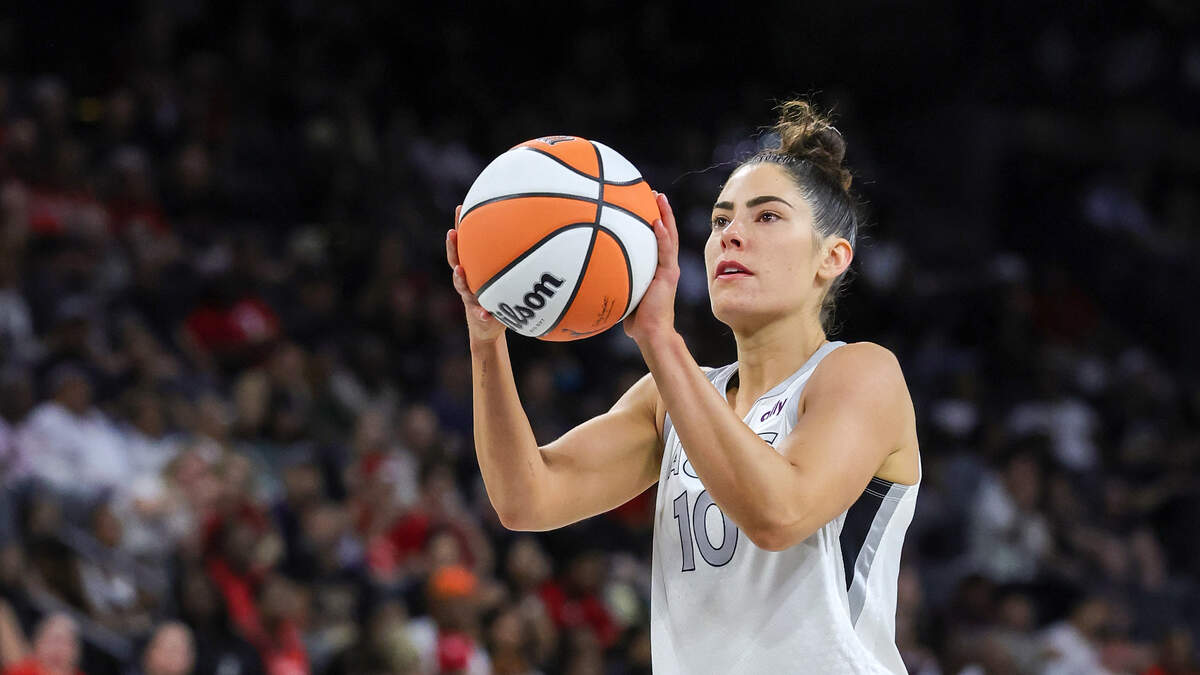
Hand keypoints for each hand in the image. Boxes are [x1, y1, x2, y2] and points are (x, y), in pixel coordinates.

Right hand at [447, 205, 506, 343]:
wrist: (488, 327)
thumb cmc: (500, 296)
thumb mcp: (506, 278)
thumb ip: (513, 262)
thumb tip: (538, 234)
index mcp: (473, 269)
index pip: (465, 244)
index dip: (461, 226)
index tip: (461, 207)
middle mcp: (467, 280)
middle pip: (454, 260)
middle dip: (452, 246)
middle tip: (452, 232)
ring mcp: (469, 298)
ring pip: (461, 286)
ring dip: (459, 278)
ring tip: (459, 271)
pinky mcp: (477, 315)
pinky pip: (479, 313)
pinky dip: (482, 313)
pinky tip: (485, 313)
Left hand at [624, 192, 679, 345]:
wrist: (651, 333)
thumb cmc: (634, 320)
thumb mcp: (621, 293)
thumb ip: (611, 279)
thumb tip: (585, 272)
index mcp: (655, 267)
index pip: (654, 238)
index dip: (651, 219)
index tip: (641, 201)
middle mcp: (664, 264)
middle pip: (664, 231)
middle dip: (659, 209)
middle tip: (651, 191)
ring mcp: (669, 268)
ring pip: (669, 235)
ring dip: (665, 214)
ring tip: (658, 196)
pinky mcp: (669, 275)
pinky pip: (665, 251)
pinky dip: (662, 236)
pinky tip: (656, 221)